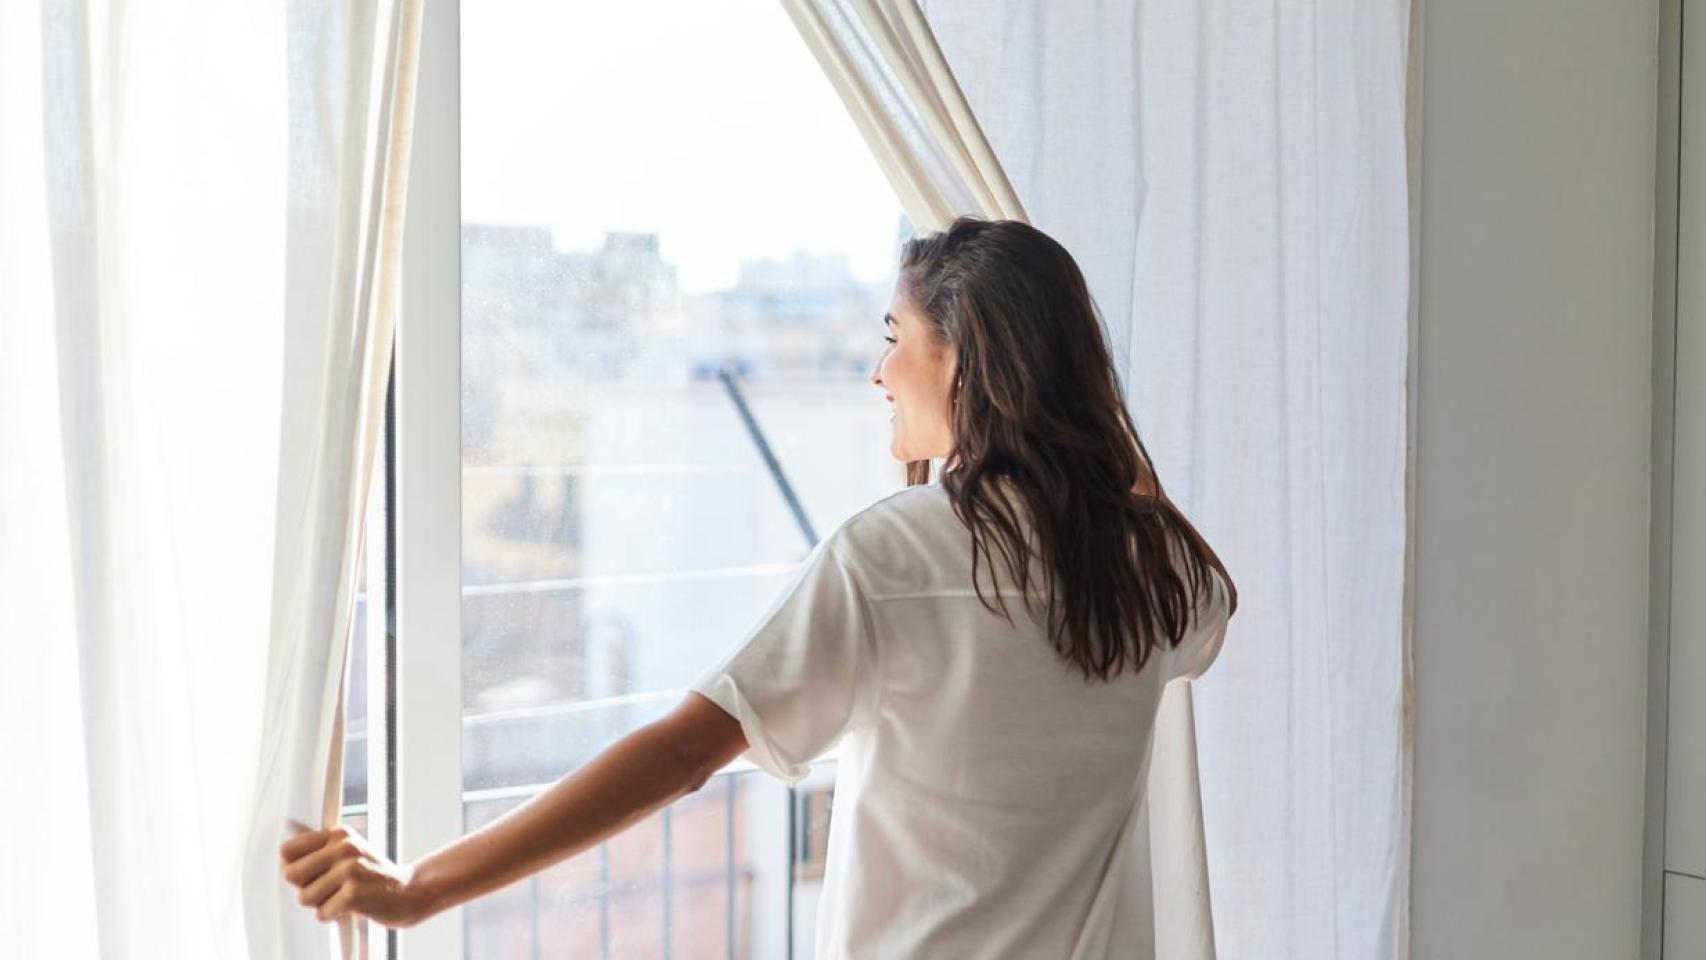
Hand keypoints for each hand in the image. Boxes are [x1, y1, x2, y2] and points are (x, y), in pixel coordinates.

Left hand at [279, 822, 430, 928]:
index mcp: (339, 834)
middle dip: (306, 887)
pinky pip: (322, 913)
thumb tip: (285, 841)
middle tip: (328, 887)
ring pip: (304, 897)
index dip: (294, 866)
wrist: (410, 891)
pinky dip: (333, 915)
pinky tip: (350, 906)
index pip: (288, 850)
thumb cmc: (374, 875)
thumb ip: (317, 849)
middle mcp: (344, 846)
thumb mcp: (348, 852)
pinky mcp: (354, 893)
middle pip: (291, 874)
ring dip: (321, 903)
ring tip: (342, 896)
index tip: (310, 873)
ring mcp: (349, 869)